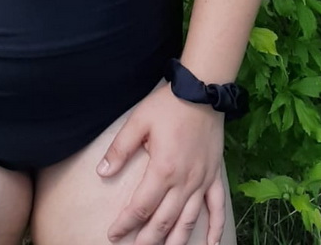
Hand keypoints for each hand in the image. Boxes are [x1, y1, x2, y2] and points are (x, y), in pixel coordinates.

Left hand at [97, 85, 227, 244]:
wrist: (201, 91)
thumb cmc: (168, 106)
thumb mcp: (138, 121)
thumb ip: (120, 149)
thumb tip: (102, 172)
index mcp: (162, 170)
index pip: (140, 207)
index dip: (125, 224)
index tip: (113, 234)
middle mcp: (184, 182)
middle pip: (163, 222)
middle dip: (146, 240)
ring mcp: (201, 182)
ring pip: (188, 222)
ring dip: (175, 242)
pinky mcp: (214, 177)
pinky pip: (218, 208)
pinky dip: (216, 229)